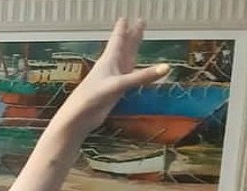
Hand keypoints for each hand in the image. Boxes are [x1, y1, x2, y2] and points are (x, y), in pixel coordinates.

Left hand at [56, 17, 169, 132]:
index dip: (122, 28)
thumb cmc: (92, 97)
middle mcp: (111, 67)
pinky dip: (137, 72)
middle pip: (125, 46)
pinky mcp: (115, 92)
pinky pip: (130, 77)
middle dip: (132, 34)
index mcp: (109, 60)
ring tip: (138, 39)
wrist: (80, 118)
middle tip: (140, 21)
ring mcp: (114, 79)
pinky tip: (138, 71)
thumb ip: (142, 77)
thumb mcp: (119, 84)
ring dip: (133, 49)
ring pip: (127, 60)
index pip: (117, 39)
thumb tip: (165, 68)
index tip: (125, 17)